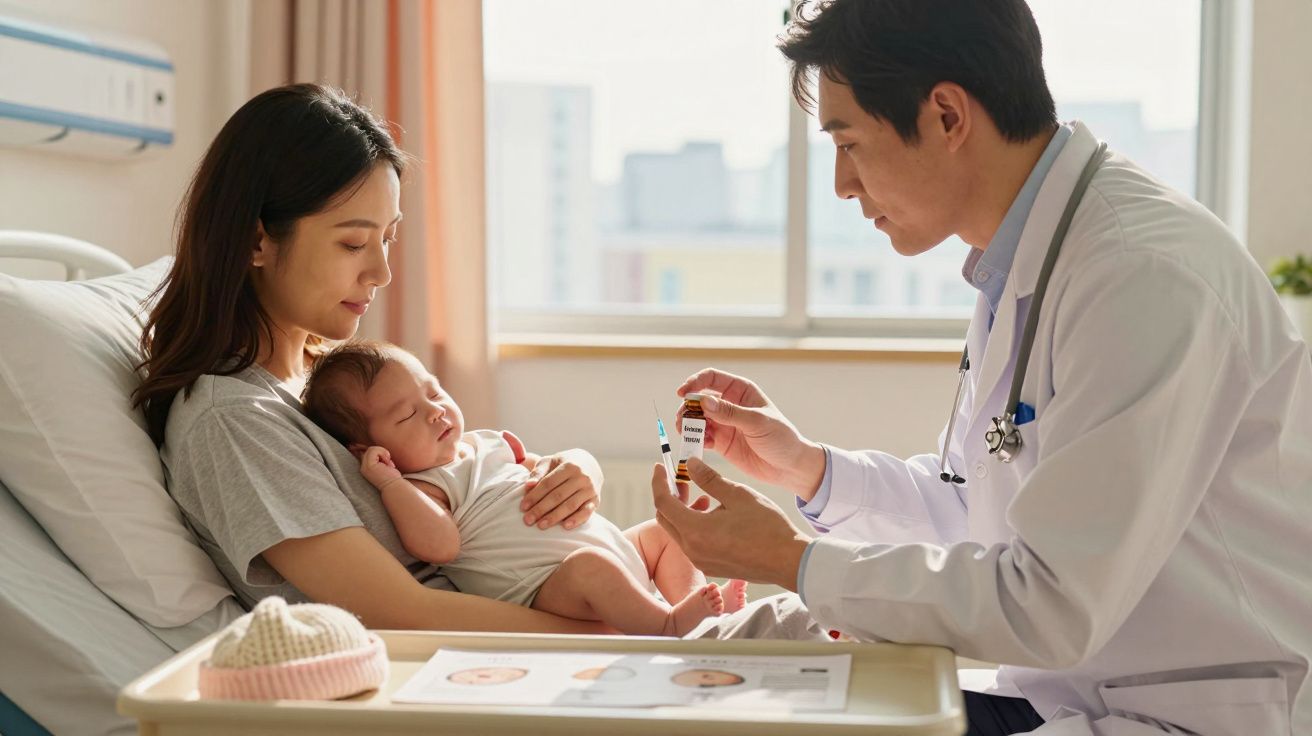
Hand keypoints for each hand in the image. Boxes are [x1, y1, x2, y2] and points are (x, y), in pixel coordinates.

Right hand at [360, 446, 402, 490]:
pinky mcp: (369, 465)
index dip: (376, 451)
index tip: (386, 458)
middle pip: (369, 449)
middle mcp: (363, 467)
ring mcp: (365, 467)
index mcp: (366, 468)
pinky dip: (383, 453)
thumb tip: (379, 449)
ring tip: (388, 463)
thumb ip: (380, 458)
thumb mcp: (384, 465)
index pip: (365, 453)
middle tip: (388, 462)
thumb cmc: (392, 477)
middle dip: (381, 452)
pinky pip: (374, 450)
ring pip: (371, 449)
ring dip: (383, 452)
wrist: (394, 486)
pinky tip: (387, 462)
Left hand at [520, 448, 601, 529]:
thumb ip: (539, 472)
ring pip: (571, 505)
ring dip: (555, 517)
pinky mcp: (596, 500)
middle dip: (541, 509)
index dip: (535, 496)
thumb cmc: (564, 464)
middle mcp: (581, 477)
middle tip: (528, 520)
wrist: (590, 464)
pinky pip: (586, 512)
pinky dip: (577, 520)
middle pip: (558, 496)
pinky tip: (565, 526)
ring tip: (541, 525)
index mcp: (569, 466)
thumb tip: (528, 485)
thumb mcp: (551, 461)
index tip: (523, 507)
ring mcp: (590, 489)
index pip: (548, 483)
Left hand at [651, 458, 810, 587]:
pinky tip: (713, 516)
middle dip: (668, 496)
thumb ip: (708, 479)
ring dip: (683, 511)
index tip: (660, 467)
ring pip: (678, 532)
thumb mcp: (738, 495)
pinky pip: (692, 544)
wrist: (788, 561)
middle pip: (665, 518)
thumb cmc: (768, 526)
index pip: (663, 502)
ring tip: (704, 497)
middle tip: (681, 479)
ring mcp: (701, 561)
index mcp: (695, 531)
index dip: (659, 481)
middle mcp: (692, 550)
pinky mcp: (711, 567)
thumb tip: (688, 464)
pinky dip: (694, 526)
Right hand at [676, 368, 826, 497]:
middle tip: (683, 420)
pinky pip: (701, 437)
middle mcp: (729, 405)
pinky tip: (699, 444)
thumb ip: (730, 413)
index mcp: (741, 391)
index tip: (682, 393)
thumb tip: (703, 401)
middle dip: (688, 407)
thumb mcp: (757, 422)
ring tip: (686, 432)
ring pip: (697, 418)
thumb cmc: (781, 437)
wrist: (789, 467)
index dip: (694, 382)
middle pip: (699, 399)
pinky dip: (695, 439)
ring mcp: (724, 424)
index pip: (711, 378)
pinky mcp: (721, 442)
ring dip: (688, 424)